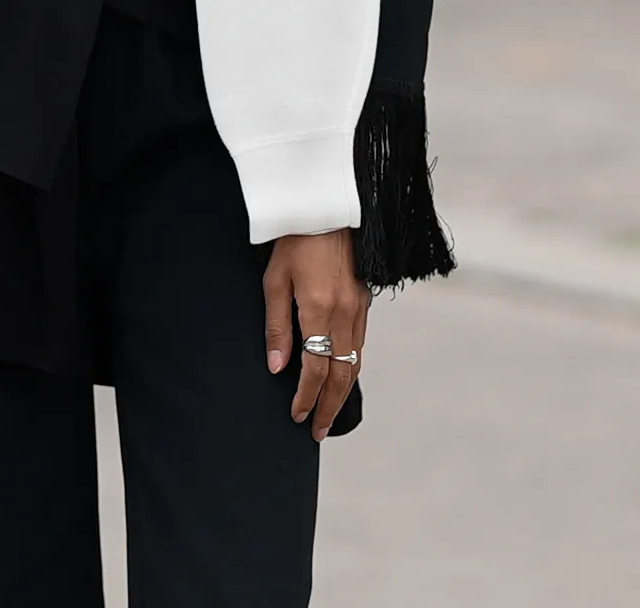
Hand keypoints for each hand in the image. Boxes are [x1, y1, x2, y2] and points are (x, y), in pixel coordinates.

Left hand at [264, 229, 367, 440]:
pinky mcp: (365, 301)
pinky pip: (361, 345)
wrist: (328, 207)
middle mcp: (346, 313)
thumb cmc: (295, 240)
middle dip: (329, 407)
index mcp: (320, 309)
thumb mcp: (274, 280)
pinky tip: (341, 378)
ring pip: (355, 363)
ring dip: (342, 393)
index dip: (306, 397)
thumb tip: (276, 367)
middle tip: (318, 431)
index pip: (314, 369)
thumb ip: (277, 327)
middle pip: (341, 375)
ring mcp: (360, 308)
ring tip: (330, 413)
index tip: (297, 416)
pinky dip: (352, 369)